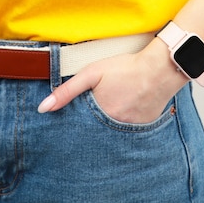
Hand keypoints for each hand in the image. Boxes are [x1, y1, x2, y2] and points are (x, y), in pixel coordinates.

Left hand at [37, 39, 188, 123]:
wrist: (160, 68)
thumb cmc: (126, 68)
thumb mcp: (92, 73)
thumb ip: (67, 91)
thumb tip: (43, 108)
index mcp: (100, 117)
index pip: (81, 130)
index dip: (77, 126)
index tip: (72, 127)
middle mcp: (115, 129)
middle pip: (97, 134)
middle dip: (93, 128)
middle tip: (100, 110)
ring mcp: (132, 130)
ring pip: (114, 133)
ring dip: (110, 125)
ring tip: (114, 109)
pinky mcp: (145, 127)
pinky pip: (131, 130)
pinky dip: (127, 122)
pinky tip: (129, 108)